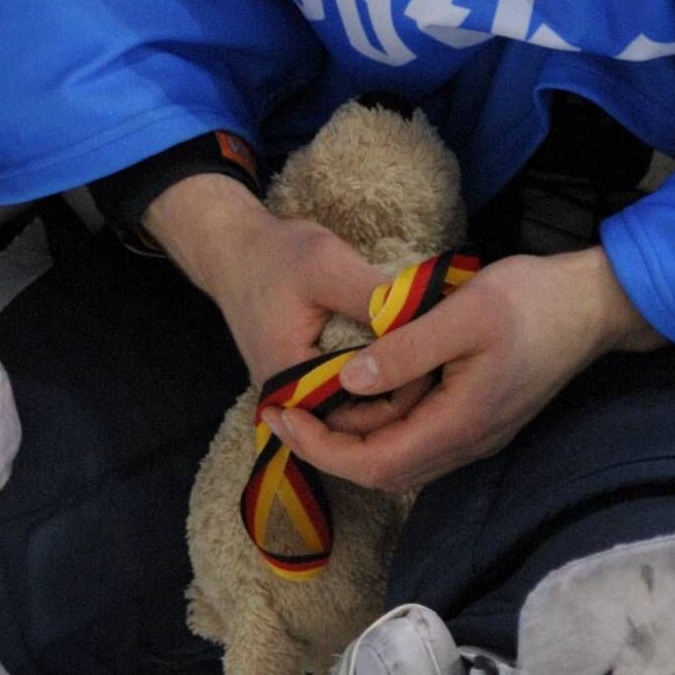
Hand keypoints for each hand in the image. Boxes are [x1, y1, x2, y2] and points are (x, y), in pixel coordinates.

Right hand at [138, 174, 434, 435]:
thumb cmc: (277, 254)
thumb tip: (426, 321)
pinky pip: (345, 397)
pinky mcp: (302, 383)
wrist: (233, 251)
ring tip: (426, 359)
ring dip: (389, 390)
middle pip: (359, 424)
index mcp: (291, 381)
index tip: (437, 359)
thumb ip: (373, 298)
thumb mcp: (328, 265)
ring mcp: (294, 395)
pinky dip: (374, 381)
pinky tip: (400, 356)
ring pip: (354, 412)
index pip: (359, 415)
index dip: (403, 392)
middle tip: (440, 361)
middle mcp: (289, 402)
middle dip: (401, 395)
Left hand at [264, 248, 660, 495]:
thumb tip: (350, 380)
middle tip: (282, 412)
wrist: (596, 305)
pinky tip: (360, 392)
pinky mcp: (481, 417)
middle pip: (383, 472)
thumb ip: (405, 351)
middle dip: (327, 449)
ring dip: (352, 440)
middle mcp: (467, 443)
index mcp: (460, 424)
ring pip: (400, 459)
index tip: (280, 416)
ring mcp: (477, 434)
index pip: (374, 464)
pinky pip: (418, 438)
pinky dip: (380, 425)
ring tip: (311, 403)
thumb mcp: (464, 313)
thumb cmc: (534, 301)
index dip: (321, 448)